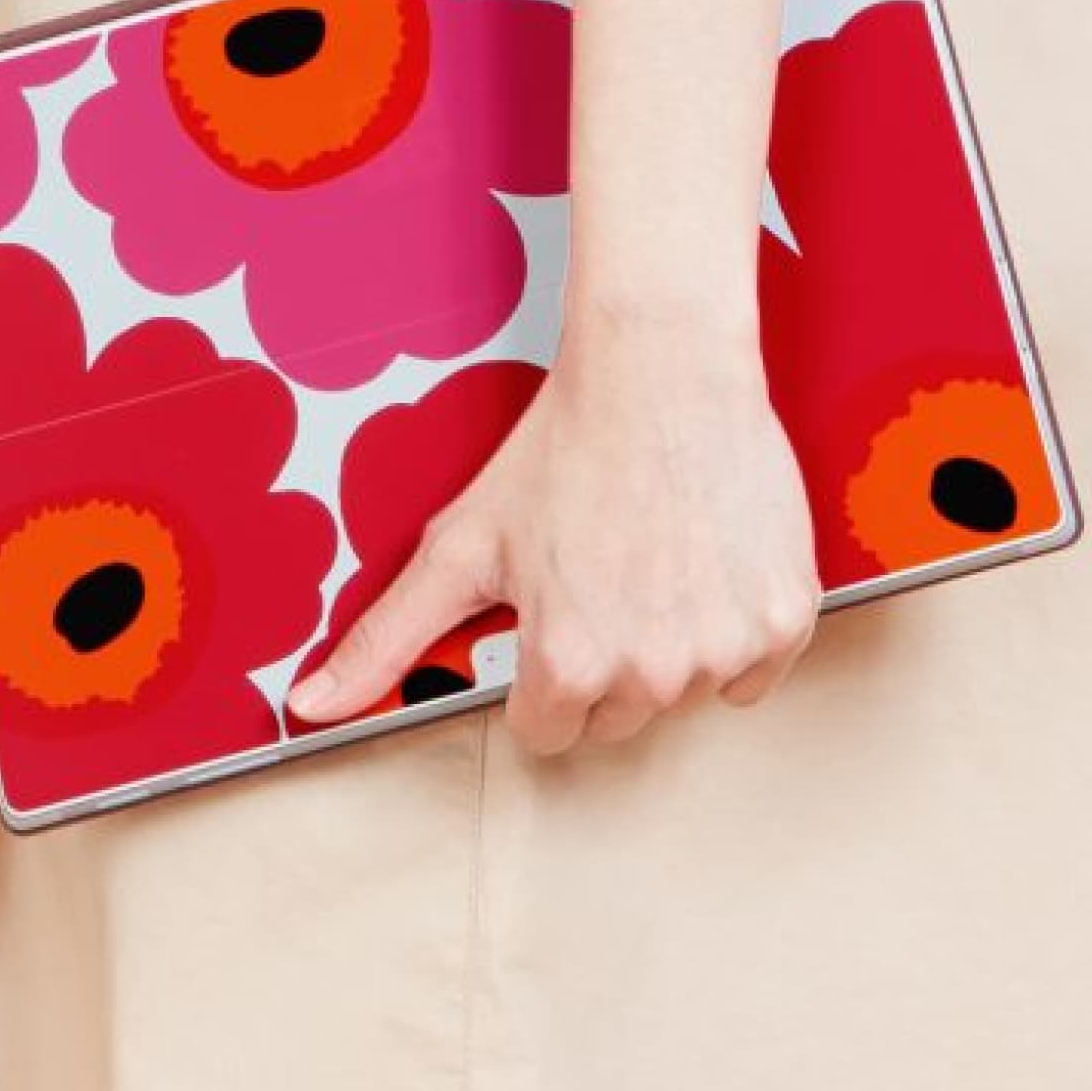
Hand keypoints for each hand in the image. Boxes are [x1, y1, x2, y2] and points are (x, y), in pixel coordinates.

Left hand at [284, 301, 820, 754]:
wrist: (662, 362)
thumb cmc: (565, 443)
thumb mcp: (463, 543)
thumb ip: (385, 640)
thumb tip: (308, 707)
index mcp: (568, 663)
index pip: (548, 728)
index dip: (542, 666)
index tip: (556, 606)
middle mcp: (649, 671)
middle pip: (618, 715)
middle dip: (606, 654)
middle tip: (605, 569)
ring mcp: (723, 646)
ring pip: (687, 692)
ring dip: (672, 640)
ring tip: (655, 554)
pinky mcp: (784, 619)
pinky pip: (755, 670)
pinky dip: (737, 626)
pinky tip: (706, 559)